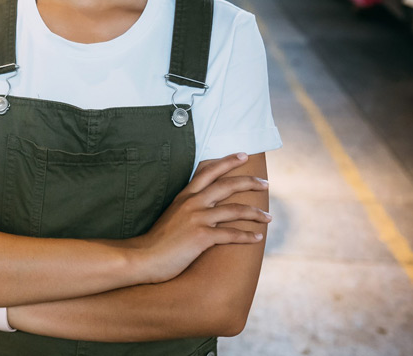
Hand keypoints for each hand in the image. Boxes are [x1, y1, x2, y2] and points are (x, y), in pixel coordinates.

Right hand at [131, 152, 269, 283]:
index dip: (227, 162)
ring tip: (269, 217)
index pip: (208, 172)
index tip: (243, 155)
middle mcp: (192, 203)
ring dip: (255, 213)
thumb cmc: (158, 241)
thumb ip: (187, 208)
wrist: (144, 257)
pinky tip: (257, 238)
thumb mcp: (171, 215)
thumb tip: (203, 207)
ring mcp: (197, 218)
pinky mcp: (201, 236)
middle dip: (249, 182)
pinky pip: (231, 234)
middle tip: (265, 183)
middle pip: (226, 185)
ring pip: (234, 209)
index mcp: (184, 196)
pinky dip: (247, 236)